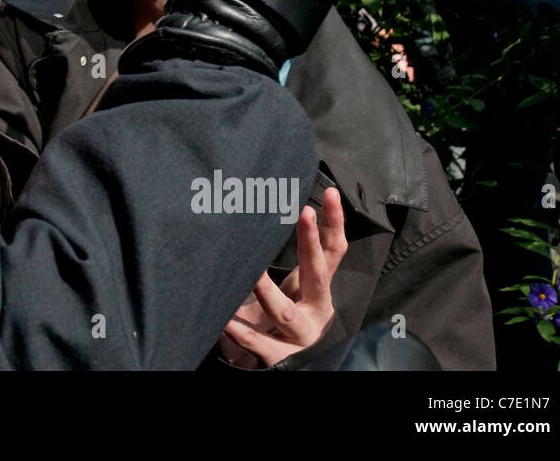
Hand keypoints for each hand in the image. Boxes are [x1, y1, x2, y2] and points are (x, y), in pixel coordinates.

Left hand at [218, 187, 347, 367]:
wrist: (291, 365)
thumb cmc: (285, 317)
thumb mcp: (293, 287)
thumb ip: (286, 258)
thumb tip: (262, 213)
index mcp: (319, 288)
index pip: (333, 250)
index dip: (334, 223)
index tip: (330, 194)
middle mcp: (316, 310)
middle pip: (318, 273)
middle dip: (311, 242)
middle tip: (304, 213)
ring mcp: (301, 335)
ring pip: (285, 312)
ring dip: (267, 291)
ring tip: (251, 273)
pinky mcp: (283, 357)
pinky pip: (260, 345)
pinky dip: (242, 333)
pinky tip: (225, 322)